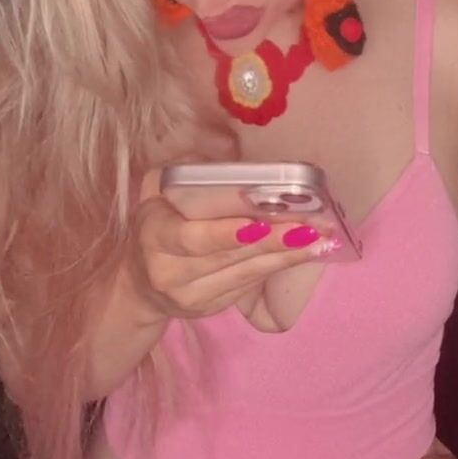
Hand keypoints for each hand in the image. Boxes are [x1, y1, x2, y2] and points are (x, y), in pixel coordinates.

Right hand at [129, 169, 337, 322]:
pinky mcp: (213, 308)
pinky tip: (309, 251)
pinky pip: (250, 284)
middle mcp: (170, 273)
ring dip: (285, 256)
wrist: (140, 285)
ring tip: (318, 238)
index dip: (223, 234)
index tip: (257, 224)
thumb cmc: (156, 223)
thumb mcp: (154, 191)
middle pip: (227, 258)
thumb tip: (226, 151)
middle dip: (269, 243)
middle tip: (305, 227)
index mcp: (154, 236)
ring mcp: (193, 296)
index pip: (190, 239)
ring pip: (245, 275)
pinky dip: (280, 266)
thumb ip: (182, 171)